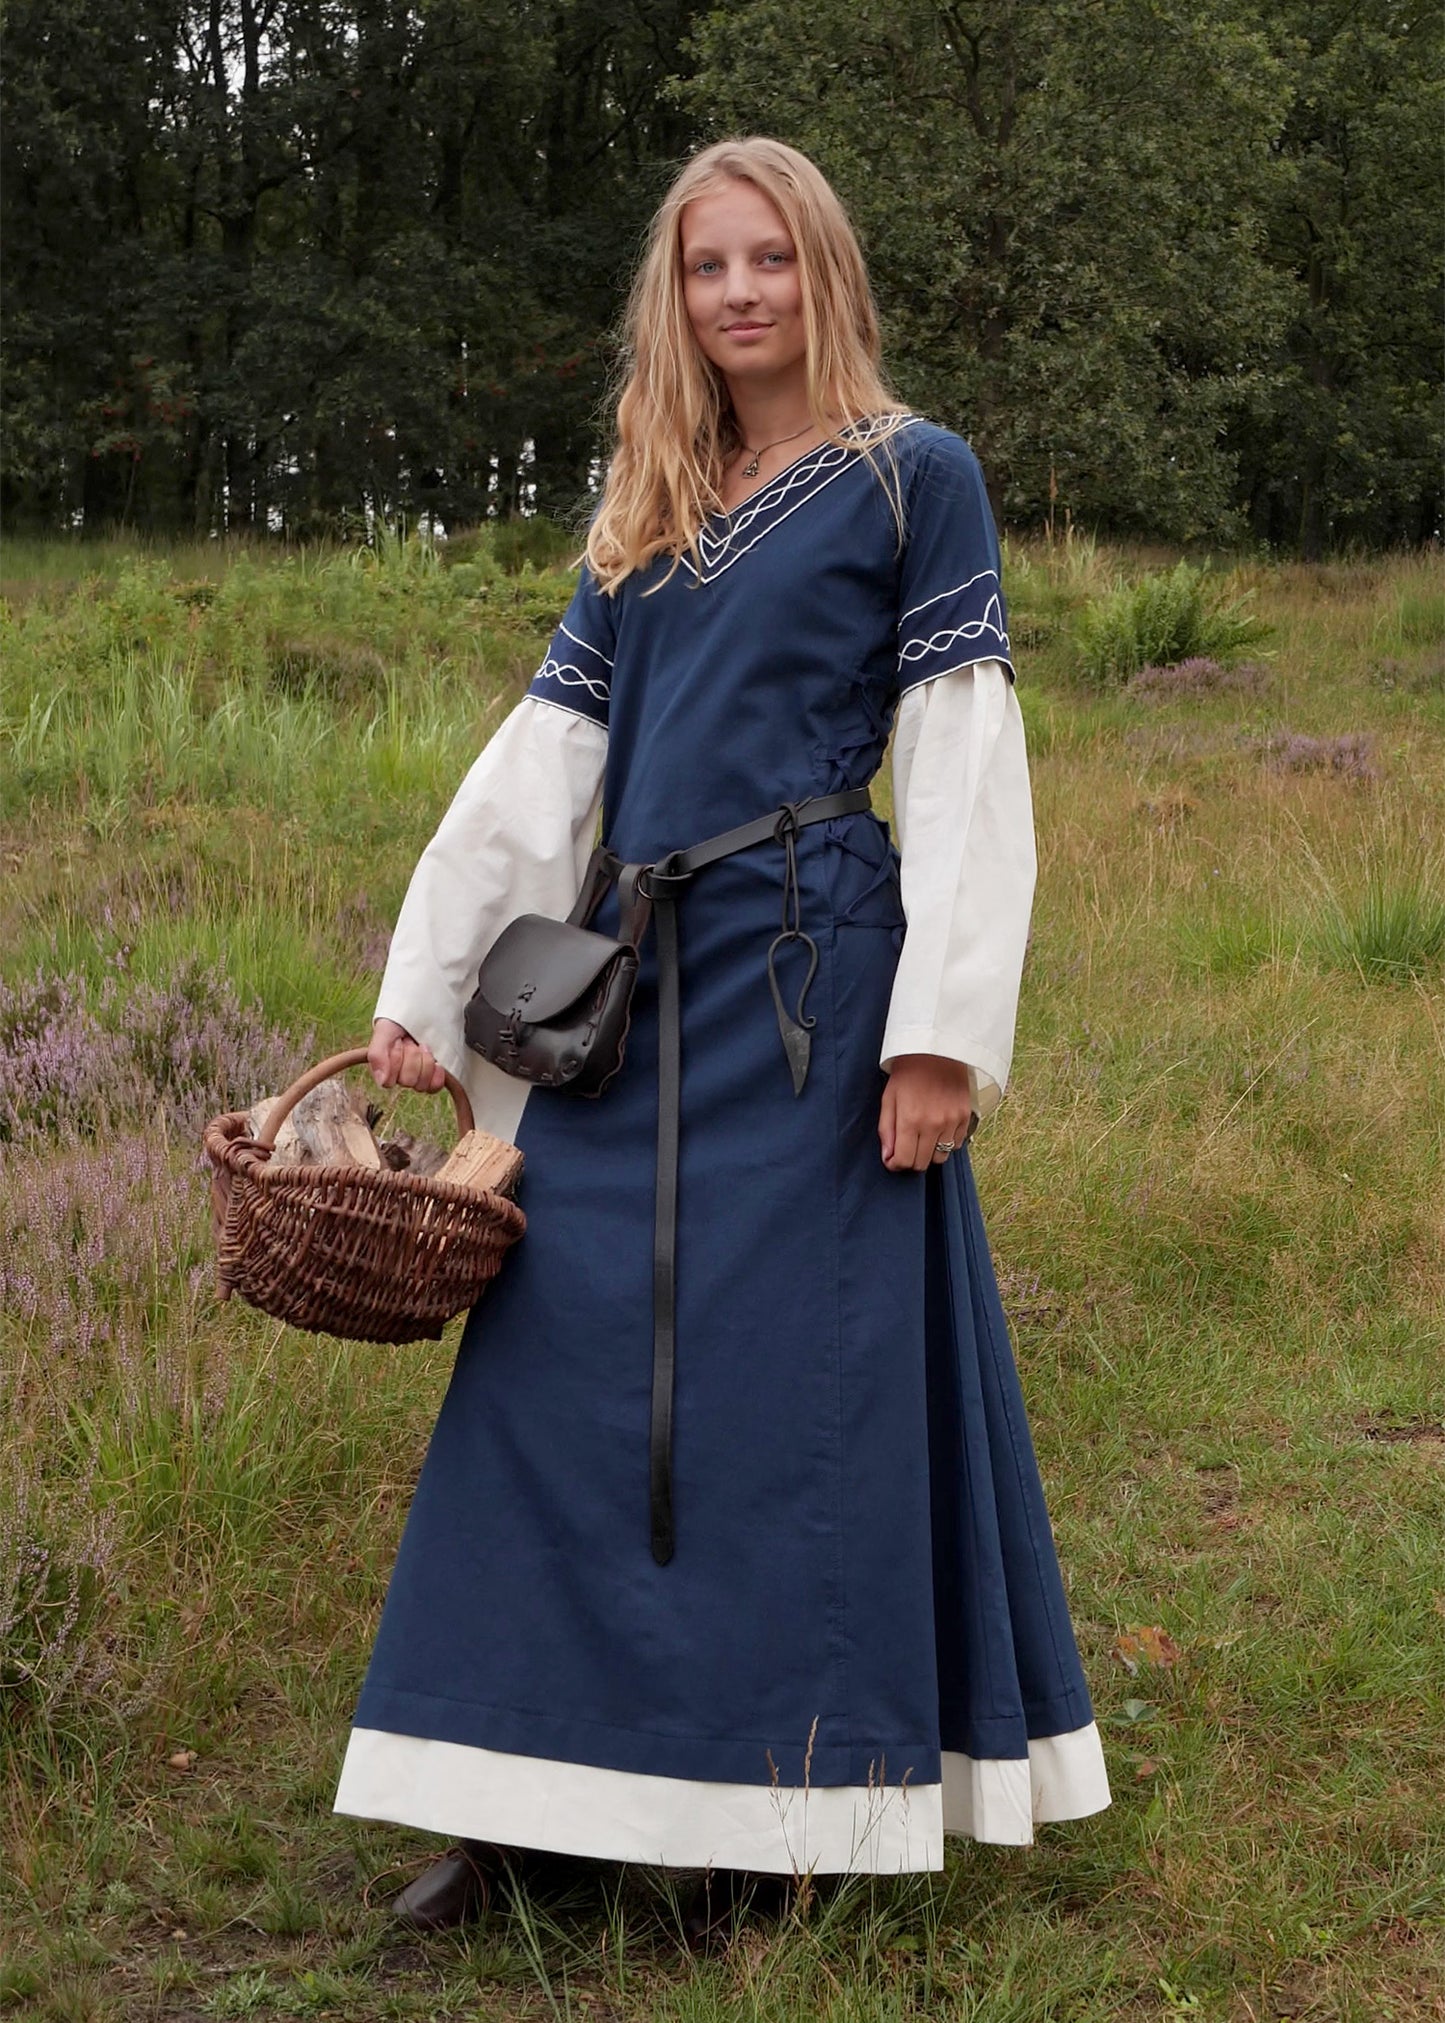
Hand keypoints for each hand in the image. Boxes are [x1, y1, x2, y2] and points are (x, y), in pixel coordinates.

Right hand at [368, 1017, 445, 1093]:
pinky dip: (437, 1073)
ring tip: (422, 1045)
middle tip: (411, 1042)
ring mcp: (417, 1078)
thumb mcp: (383, 1032)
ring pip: (421, 1085)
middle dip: (412, 1057)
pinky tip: (436, 1062)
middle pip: (408, 1081)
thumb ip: (377, 1055)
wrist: (419, 1014)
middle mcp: (399, 1077)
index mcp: (384, 1070)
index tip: (397, 1043)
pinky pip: (435, 1086)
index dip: (396, 1061)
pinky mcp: (432, 1077)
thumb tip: (382, 1082)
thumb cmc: (398, 1024)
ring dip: (425, 1061)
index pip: (389, 1081)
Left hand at [878, 1054, 972, 1172]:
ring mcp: (952, 1122)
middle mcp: (933, 1124)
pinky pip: (956, 1145)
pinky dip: (946, 1142)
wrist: (937, 1050)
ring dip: (929, 1152)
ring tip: (923, 1136)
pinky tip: (938, 1128)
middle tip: (906, 1146)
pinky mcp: (965, 1117)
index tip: (893, 1158)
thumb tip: (888, 1158)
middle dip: (911, 1159)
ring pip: (940, 1157)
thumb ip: (886, 1130)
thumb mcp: (888, 1098)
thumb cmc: (908, 1073)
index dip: (896, 1164)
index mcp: (910, 1120)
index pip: (904, 1161)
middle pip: (922, 1163)